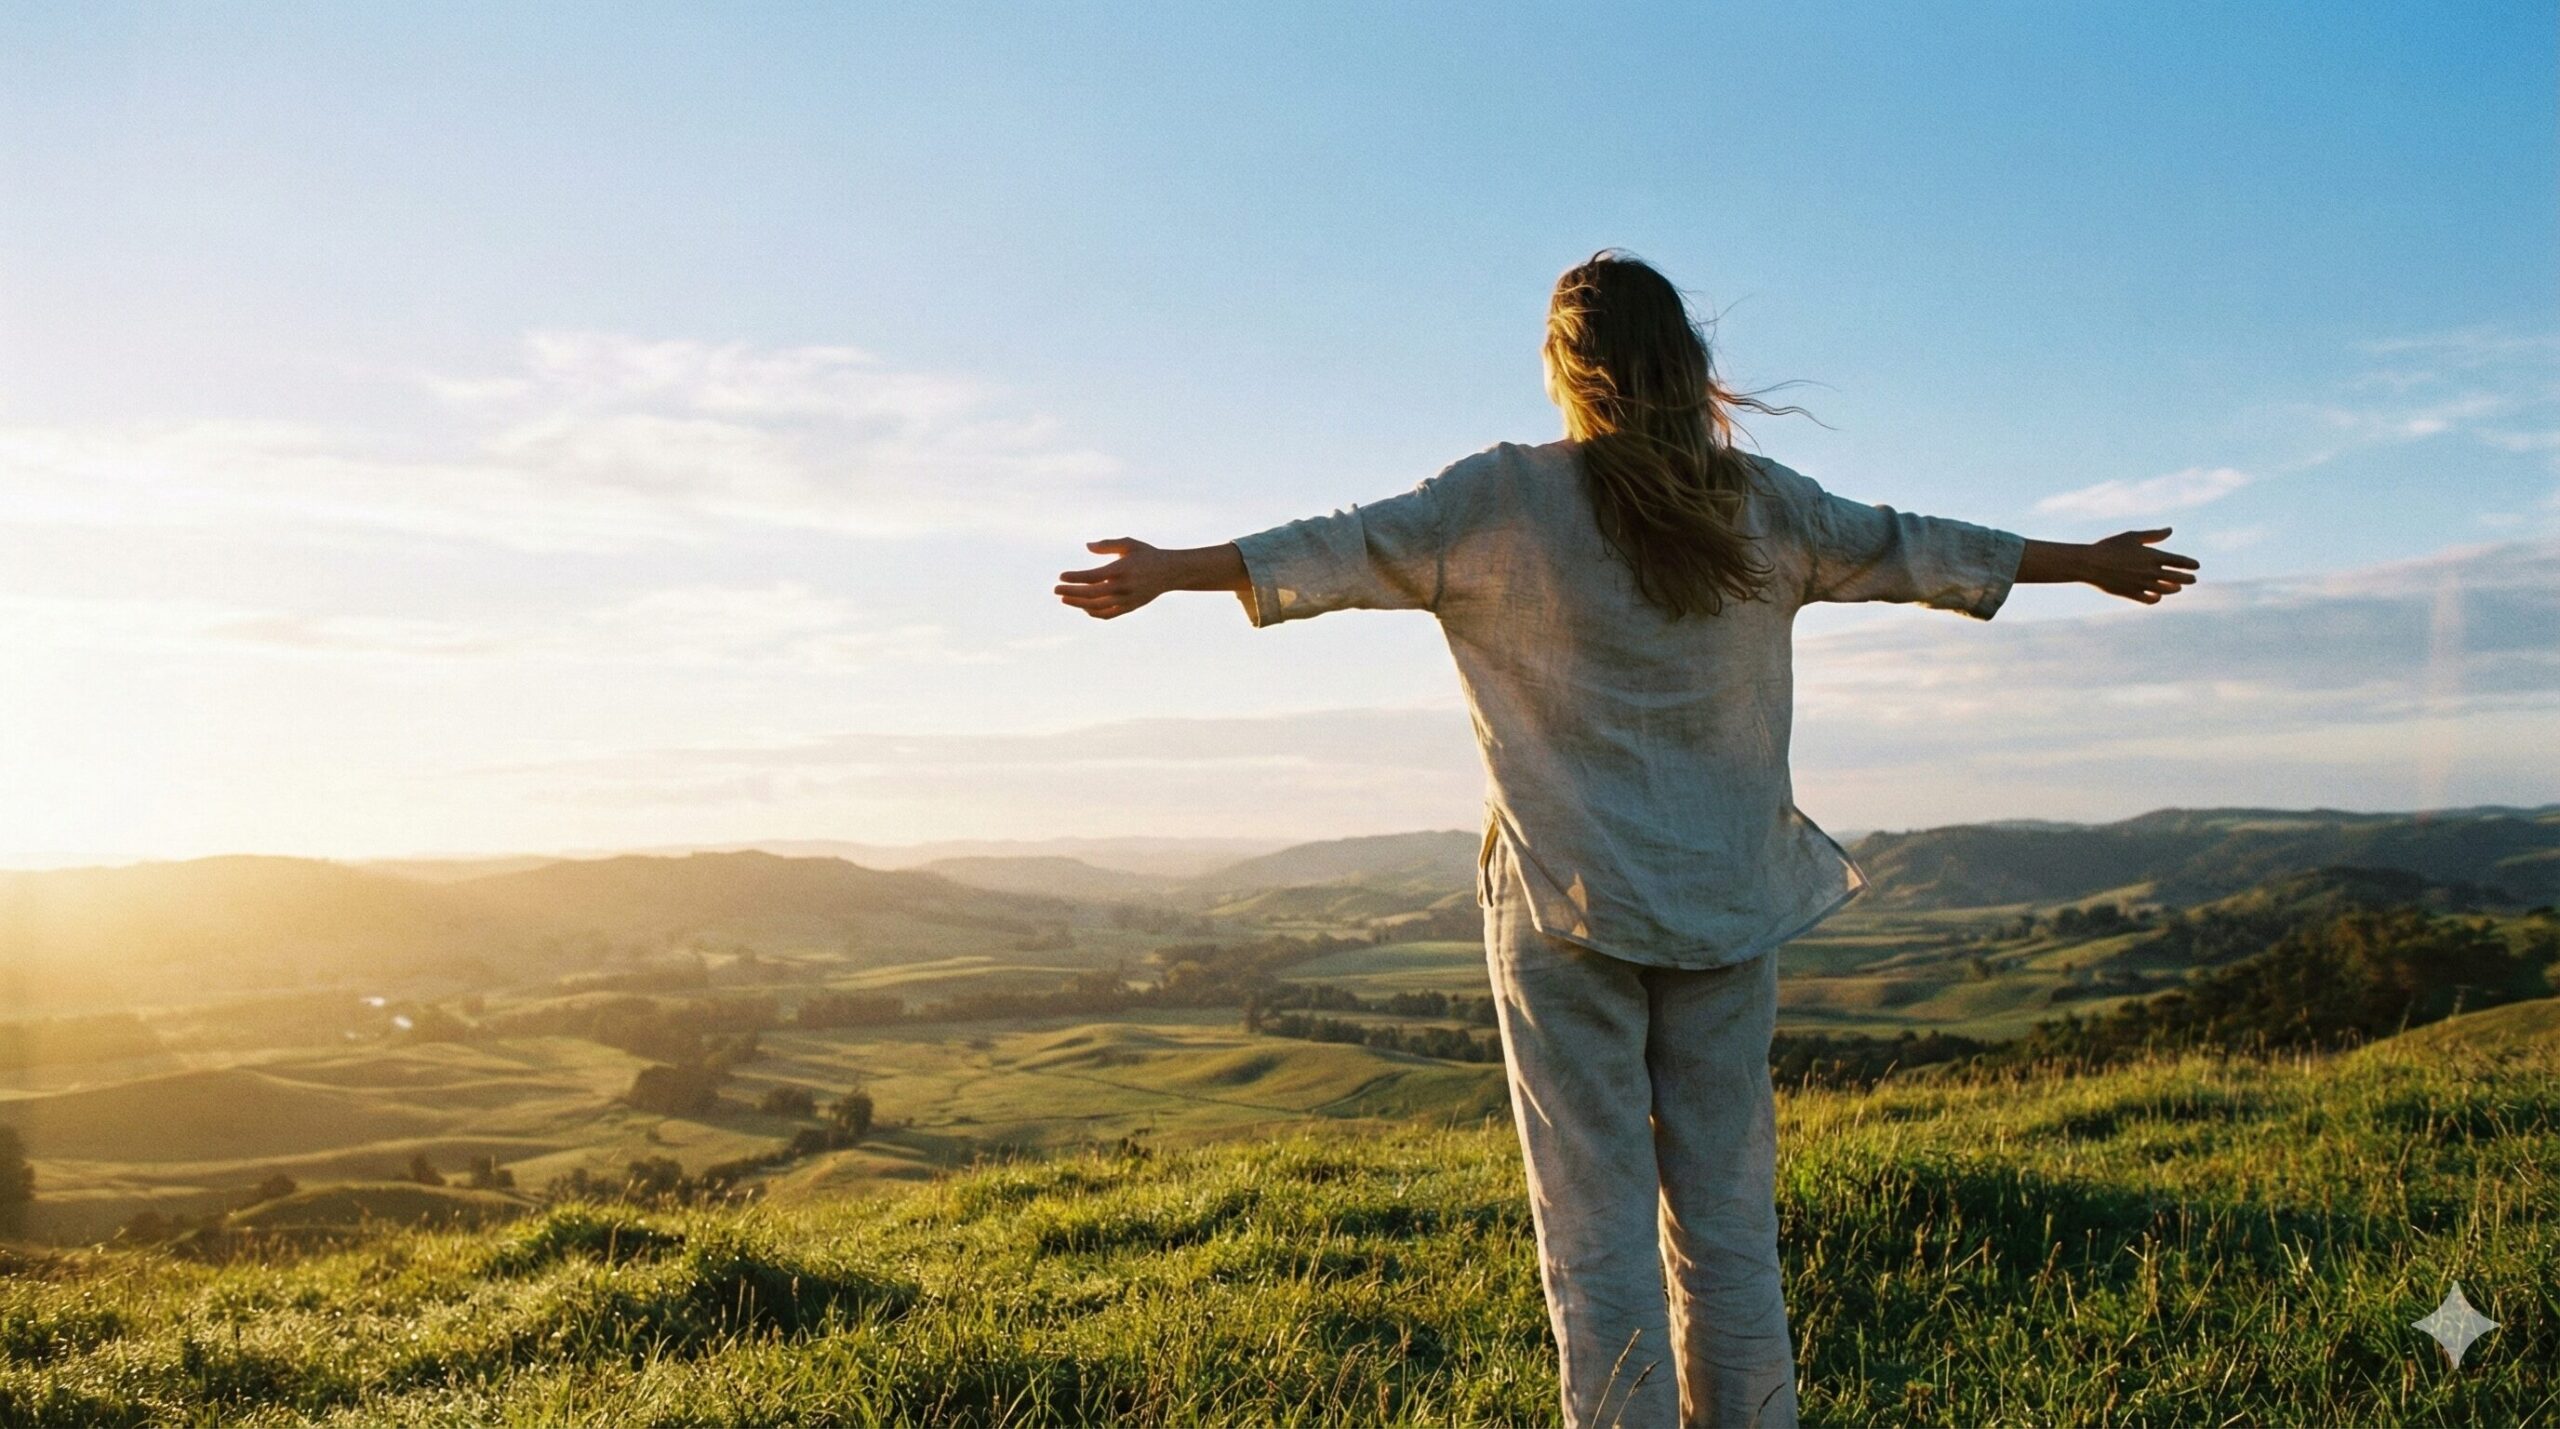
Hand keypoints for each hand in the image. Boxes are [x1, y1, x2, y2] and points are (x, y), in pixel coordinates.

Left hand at [1056, 538, 1172, 619]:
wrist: (1170, 573)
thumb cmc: (1147, 555)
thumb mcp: (1129, 544)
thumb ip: (1107, 545)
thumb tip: (1087, 546)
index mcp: (1121, 570)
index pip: (1092, 576)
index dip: (1075, 578)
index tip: (1061, 576)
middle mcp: (1123, 587)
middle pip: (1091, 594)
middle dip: (1071, 592)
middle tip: (1055, 590)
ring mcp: (1126, 600)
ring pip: (1097, 607)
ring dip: (1078, 604)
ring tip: (1064, 599)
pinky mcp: (1129, 608)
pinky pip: (1107, 614)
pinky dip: (1093, 612)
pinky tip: (1083, 607)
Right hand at [2079, 528, 2199, 604]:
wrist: (2090, 564)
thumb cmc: (2110, 547)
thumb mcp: (2132, 537)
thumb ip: (2153, 535)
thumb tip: (2170, 530)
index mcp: (2152, 556)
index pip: (2179, 561)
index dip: (2190, 564)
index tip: (2196, 566)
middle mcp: (2150, 572)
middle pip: (2177, 577)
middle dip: (2188, 578)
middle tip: (2193, 579)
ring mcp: (2142, 584)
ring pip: (2166, 590)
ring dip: (2175, 589)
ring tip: (2178, 587)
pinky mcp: (2132, 594)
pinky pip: (2150, 600)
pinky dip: (2157, 598)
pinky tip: (2158, 596)